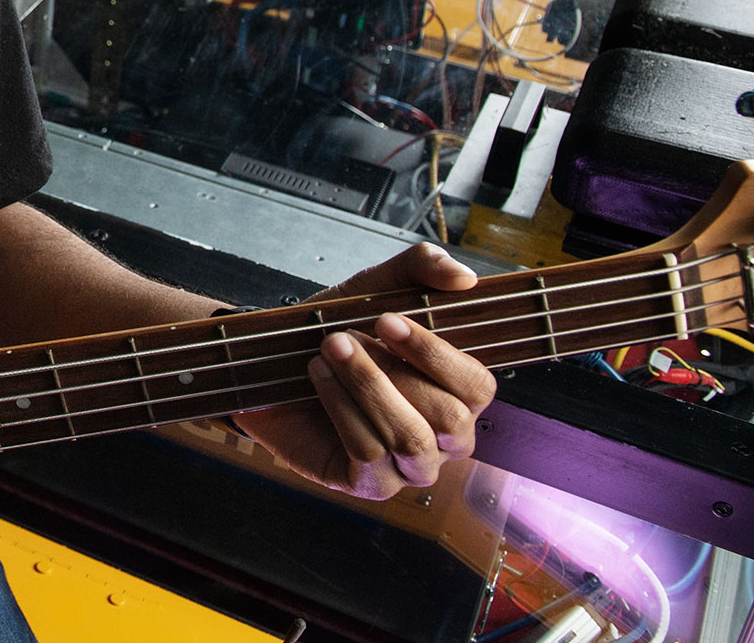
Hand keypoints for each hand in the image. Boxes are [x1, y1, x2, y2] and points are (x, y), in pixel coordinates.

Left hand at [231, 243, 497, 500]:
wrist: (276, 363)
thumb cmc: (339, 329)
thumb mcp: (376, 288)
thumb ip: (422, 269)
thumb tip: (465, 277)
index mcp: (458, 395)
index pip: (478, 387)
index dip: (438, 355)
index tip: (388, 319)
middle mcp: (446, 439)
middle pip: (448, 418)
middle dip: (392, 372)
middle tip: (343, 336)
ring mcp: (411, 468)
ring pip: (408, 439)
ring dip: (364, 387)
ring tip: (327, 351)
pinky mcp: (371, 484)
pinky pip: (369, 454)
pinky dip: (340, 409)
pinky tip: (318, 378)